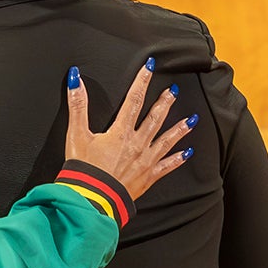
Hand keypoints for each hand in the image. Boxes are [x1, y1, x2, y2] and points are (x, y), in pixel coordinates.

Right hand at [62, 59, 194, 208]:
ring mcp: (145, 161)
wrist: (92, 199)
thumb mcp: (76, 134)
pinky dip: (178, 159)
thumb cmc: (83, 169)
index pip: (134, 99)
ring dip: (179, 129)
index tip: (150, 67)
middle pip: (154, 118)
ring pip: (166, 140)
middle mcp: (137, 144)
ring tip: (192, 119)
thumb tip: (76, 78)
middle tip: (174, 91)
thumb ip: (77, 105)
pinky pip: (167, 166)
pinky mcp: (147, 177)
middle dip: (165, 102)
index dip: (142, 81)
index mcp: (120, 131)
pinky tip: (187, 153)